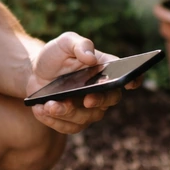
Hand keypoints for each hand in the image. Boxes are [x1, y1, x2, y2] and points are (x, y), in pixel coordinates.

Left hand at [26, 32, 141, 134]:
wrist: (36, 72)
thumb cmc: (56, 56)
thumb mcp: (64, 43)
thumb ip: (78, 45)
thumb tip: (90, 57)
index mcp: (105, 70)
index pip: (127, 75)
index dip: (134, 79)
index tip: (130, 82)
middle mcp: (102, 92)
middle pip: (109, 100)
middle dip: (99, 101)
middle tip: (86, 100)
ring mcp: (89, 109)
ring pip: (85, 117)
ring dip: (67, 112)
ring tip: (49, 104)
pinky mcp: (73, 122)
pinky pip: (67, 127)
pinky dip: (53, 120)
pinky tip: (41, 110)